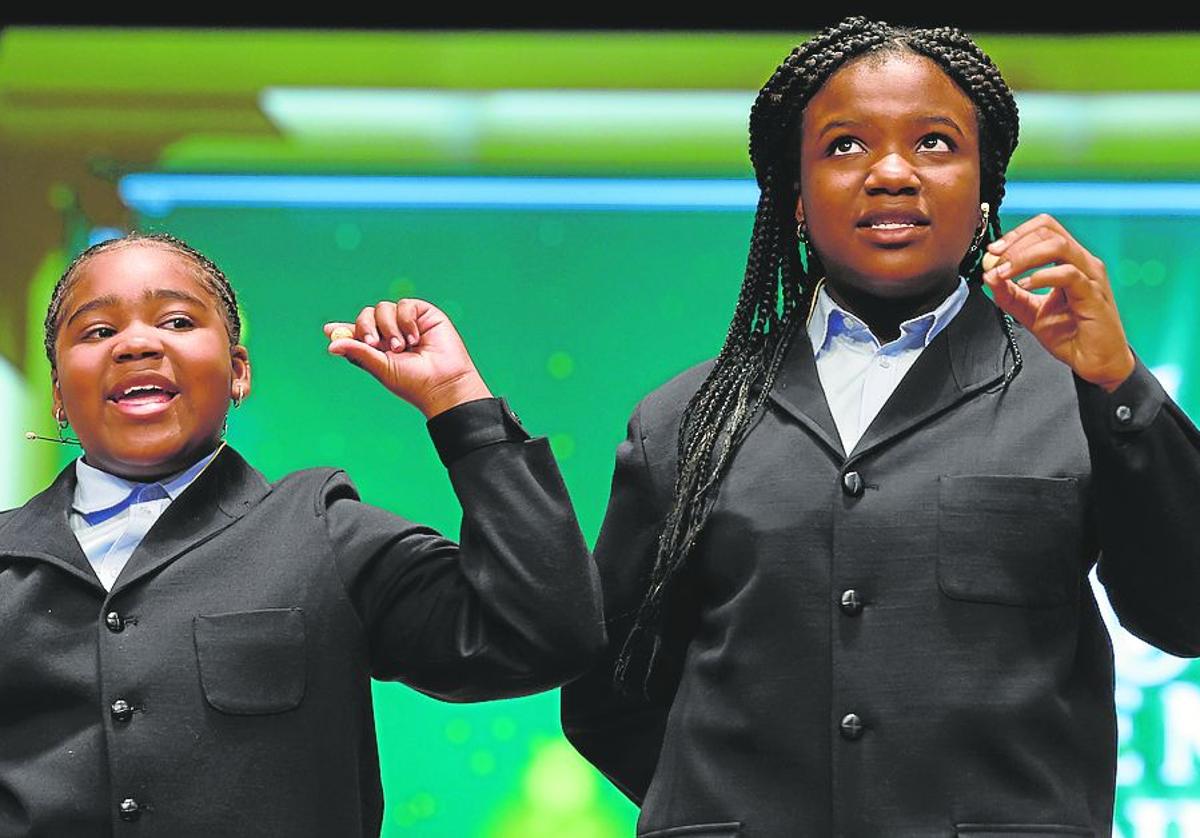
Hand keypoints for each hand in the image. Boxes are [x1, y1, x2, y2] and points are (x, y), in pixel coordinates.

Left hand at [324, 298, 491, 417]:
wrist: (444, 382)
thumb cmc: (413, 382)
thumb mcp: (380, 367)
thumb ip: (358, 352)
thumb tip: (330, 345)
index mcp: (377, 348)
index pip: (355, 333)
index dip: (342, 330)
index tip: (329, 330)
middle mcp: (389, 334)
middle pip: (365, 316)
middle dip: (365, 328)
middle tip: (373, 343)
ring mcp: (405, 323)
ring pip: (382, 308)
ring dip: (388, 327)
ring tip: (401, 347)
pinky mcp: (422, 314)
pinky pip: (404, 305)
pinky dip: (406, 321)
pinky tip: (415, 338)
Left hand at [982, 213, 1134, 391]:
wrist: (1094, 361)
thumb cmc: (1070, 334)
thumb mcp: (1030, 312)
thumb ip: (1009, 295)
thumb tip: (988, 276)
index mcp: (1070, 261)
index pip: (1044, 229)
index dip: (1016, 234)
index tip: (993, 250)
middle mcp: (1083, 263)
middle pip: (1049, 231)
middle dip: (1015, 243)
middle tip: (995, 261)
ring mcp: (1090, 276)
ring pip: (1058, 246)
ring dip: (1024, 256)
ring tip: (1004, 272)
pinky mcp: (1093, 294)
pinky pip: (1068, 274)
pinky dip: (1042, 276)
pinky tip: (1025, 285)